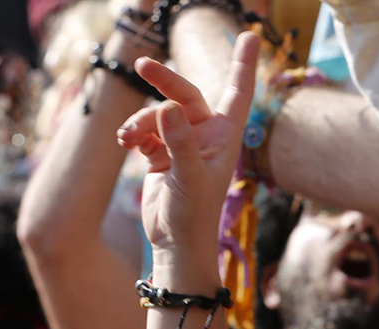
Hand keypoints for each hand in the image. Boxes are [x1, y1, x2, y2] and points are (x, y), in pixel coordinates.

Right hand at [116, 32, 258, 259]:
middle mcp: (206, 136)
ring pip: (158, 114)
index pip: (237, 93)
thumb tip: (168, 107)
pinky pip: (145, 130)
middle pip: (185, 94)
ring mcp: (183, 143)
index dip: (243, 64)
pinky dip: (134, 134)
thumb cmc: (193, 214)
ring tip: (128, 140)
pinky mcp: (162, 153)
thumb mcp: (189, 176)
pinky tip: (127, 145)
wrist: (175, 242)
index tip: (250, 35)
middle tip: (141, 65)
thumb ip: (180, 141)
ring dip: (140, 121)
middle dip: (163, 81)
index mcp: (224, 137)